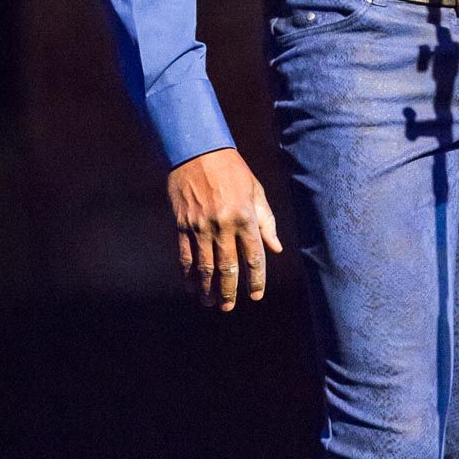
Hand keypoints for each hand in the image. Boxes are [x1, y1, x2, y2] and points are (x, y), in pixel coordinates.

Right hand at [167, 148, 282, 310]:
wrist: (197, 151)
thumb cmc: (231, 170)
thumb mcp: (255, 190)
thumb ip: (265, 221)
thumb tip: (276, 248)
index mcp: (245, 216)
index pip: (253, 256)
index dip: (255, 279)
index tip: (255, 295)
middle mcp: (223, 224)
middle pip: (227, 267)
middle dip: (228, 291)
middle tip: (229, 307)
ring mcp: (200, 226)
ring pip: (204, 266)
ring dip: (207, 288)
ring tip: (210, 303)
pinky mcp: (182, 225)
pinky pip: (185, 256)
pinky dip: (188, 274)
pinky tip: (192, 286)